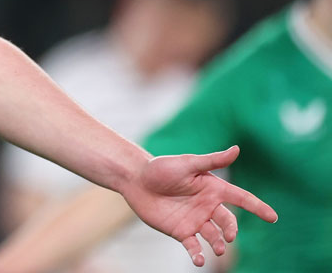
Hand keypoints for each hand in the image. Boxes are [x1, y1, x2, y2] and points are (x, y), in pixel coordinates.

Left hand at [122, 146, 276, 266]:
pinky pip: (194, 246)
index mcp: (214, 189)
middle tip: (228, 237)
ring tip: (218, 249)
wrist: (136, 181)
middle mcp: (208, 206)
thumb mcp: (187, 163)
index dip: (258, 207)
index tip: (273, 217)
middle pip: (228, 222)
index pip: (241, 198)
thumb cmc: (161, 168)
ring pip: (214, 236)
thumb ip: (212, 161)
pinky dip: (198, 255)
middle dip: (231, 230)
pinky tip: (198, 260)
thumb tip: (237, 149)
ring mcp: (196, 220)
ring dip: (218, 245)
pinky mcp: (181, 231)